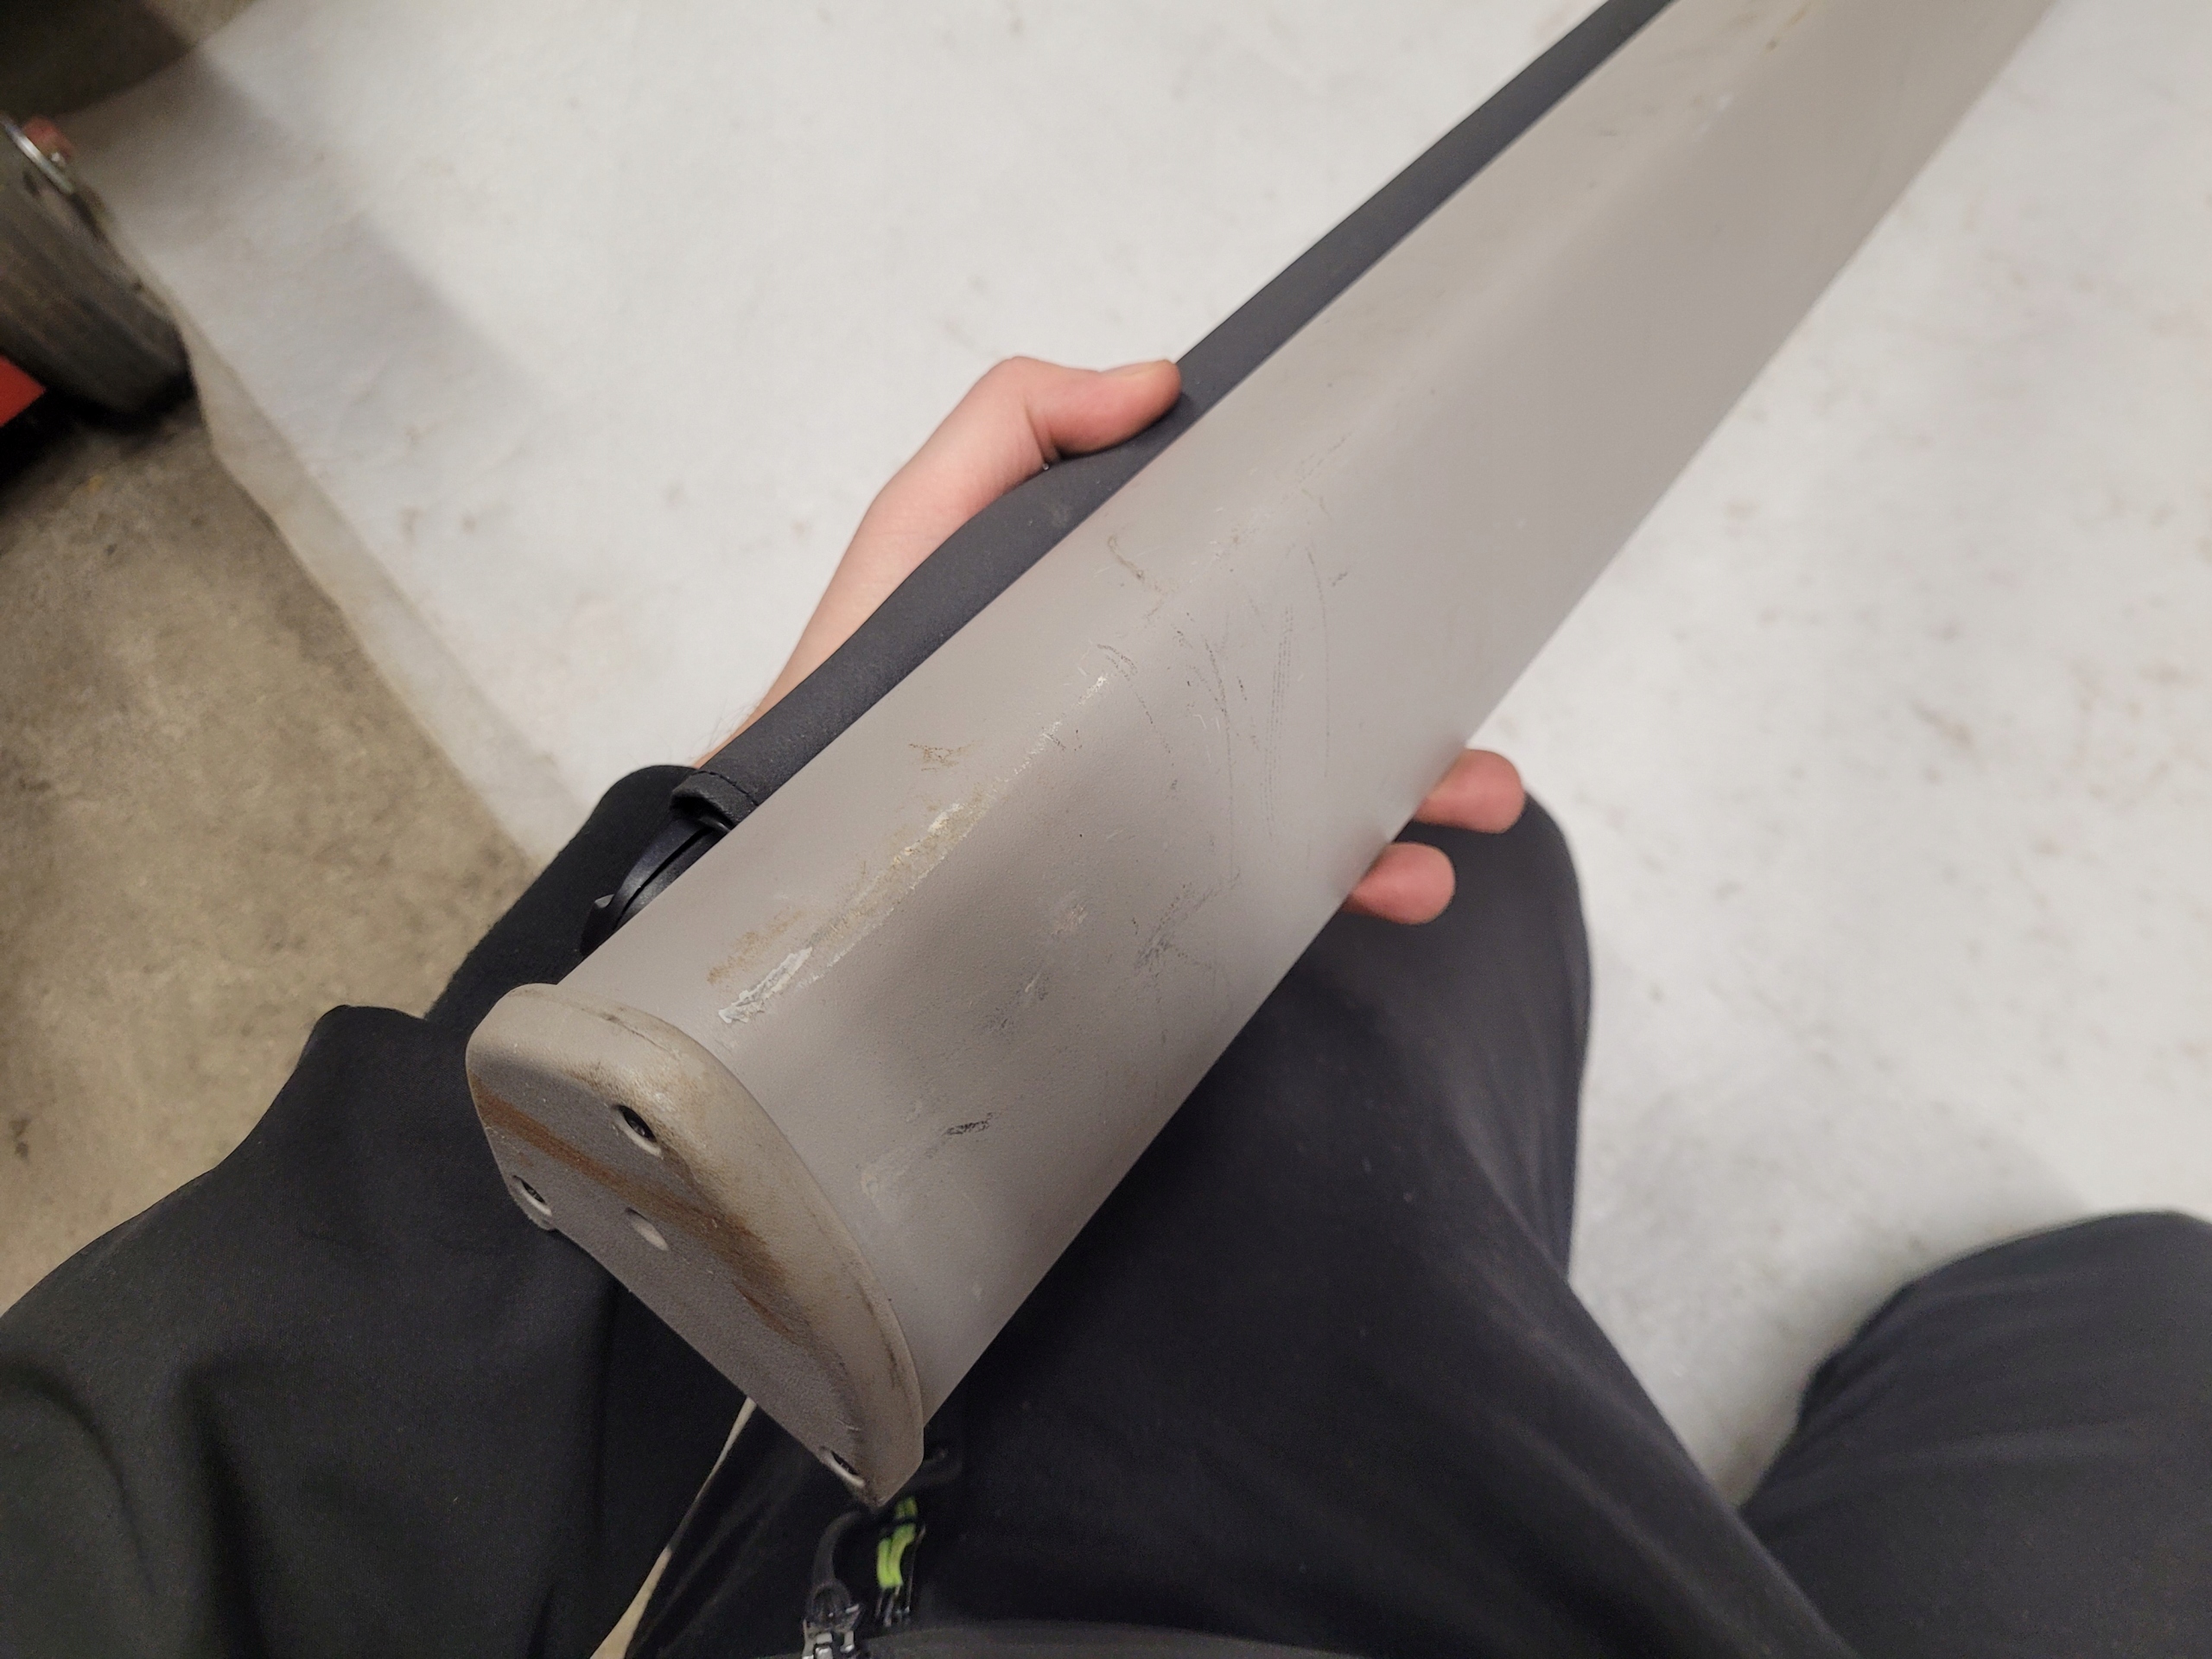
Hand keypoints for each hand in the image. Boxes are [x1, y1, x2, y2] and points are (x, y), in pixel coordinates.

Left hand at [739, 356, 1523, 924]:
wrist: (799, 844)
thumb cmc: (856, 672)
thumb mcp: (925, 520)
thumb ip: (1017, 423)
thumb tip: (1157, 380)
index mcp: (1131, 614)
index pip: (1259, 583)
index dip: (1345, 575)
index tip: (1423, 563)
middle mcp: (1160, 710)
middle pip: (1319, 700)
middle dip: (1416, 716)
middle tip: (1477, 736)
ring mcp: (1160, 804)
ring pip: (1321, 803)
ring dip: (1414, 804)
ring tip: (1474, 802)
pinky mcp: (1143, 886)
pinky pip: (1269, 893)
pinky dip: (1351, 887)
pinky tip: (1398, 886)